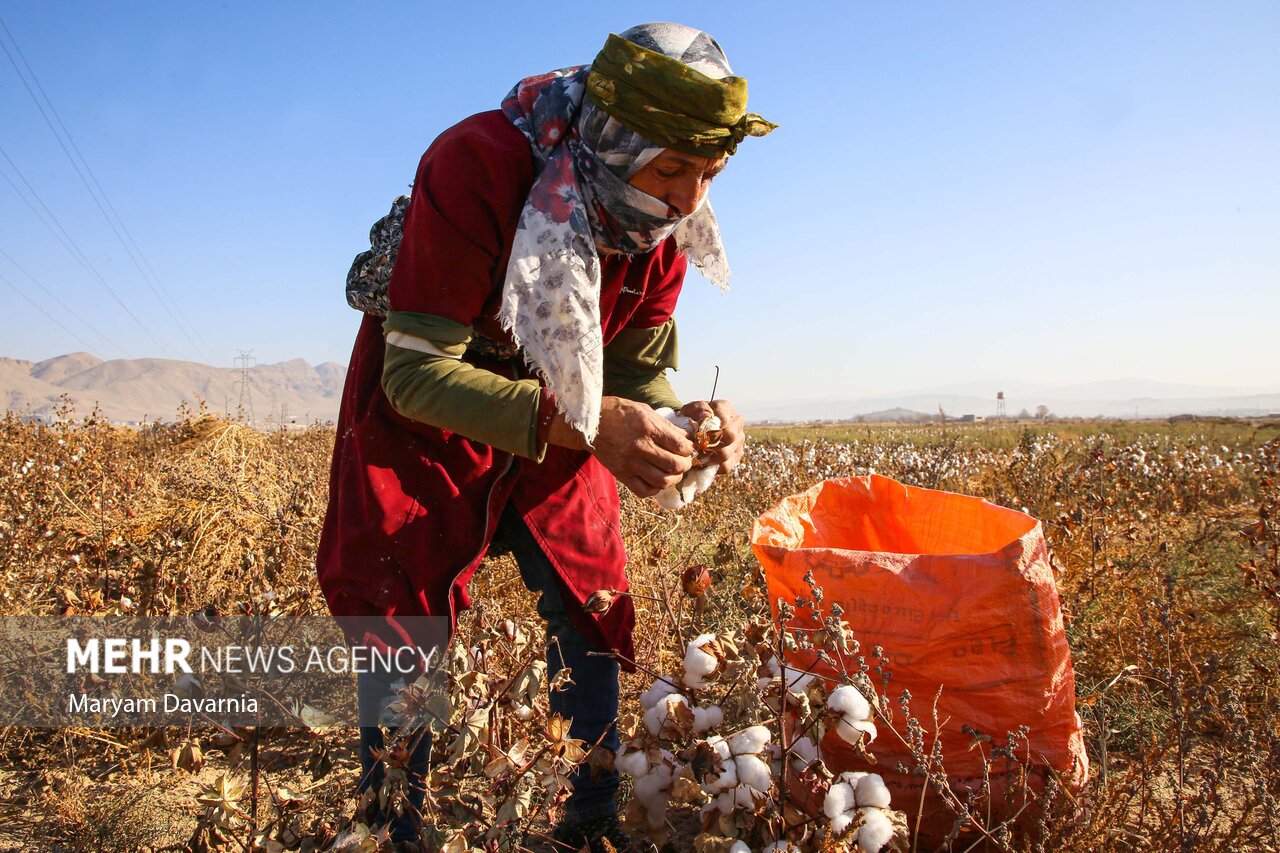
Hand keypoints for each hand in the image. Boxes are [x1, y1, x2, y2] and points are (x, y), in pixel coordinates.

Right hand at [550, 396, 694, 496]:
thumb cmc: (619, 413)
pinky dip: (655, 489)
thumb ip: (666, 425)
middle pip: (674, 465)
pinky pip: (643, 490)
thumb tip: (686, 436)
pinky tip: (657, 480)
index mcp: (648, 428)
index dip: (689, 448)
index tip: (687, 448)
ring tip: (673, 472)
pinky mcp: (621, 474)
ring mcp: (629, 463)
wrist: (589, 422)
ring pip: (662, 481)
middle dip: (685, 465)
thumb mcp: (644, 410)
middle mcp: (640, 447)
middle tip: (684, 461)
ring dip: (673, 479)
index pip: (680, 445)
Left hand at [678, 399, 745, 473]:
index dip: (709, 426)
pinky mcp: (736, 455)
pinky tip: (702, 462)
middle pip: (730, 436)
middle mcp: (737, 423)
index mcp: (726, 408)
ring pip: (726, 453)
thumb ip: (697, 409)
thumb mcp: (690, 410)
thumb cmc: (692, 418)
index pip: (723, 417)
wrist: (695, 428)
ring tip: (696, 454)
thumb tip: (707, 416)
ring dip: (707, 456)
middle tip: (696, 445)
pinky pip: (725, 466)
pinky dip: (711, 466)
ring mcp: (739, 440)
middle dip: (710, 443)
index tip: (697, 431)